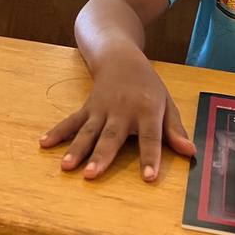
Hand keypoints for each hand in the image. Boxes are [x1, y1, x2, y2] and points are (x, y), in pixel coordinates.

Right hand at [40, 53, 194, 181]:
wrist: (120, 56)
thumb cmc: (147, 85)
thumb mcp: (167, 102)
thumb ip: (175, 129)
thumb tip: (190, 151)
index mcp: (147, 110)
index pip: (150, 137)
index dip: (150, 157)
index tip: (149, 178)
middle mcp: (122, 110)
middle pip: (111, 136)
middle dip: (101, 156)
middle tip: (91, 175)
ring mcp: (101, 109)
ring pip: (88, 131)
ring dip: (76, 148)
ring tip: (66, 166)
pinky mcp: (87, 107)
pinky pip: (71, 121)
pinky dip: (57, 132)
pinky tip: (44, 143)